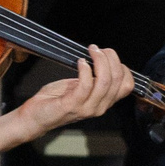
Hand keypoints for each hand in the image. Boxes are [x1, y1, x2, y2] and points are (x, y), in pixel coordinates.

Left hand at [13, 49, 134, 136]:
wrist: (36, 116)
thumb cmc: (57, 100)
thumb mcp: (82, 88)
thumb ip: (95, 78)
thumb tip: (102, 58)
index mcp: (104, 102)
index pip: (127, 85)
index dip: (122, 66)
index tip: (109, 55)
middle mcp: (100, 106)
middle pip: (117, 79)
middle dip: (110, 58)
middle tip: (97, 49)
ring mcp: (87, 108)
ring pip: (104, 81)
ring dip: (99, 60)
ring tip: (90, 50)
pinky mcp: (72, 105)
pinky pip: (85, 85)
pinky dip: (84, 69)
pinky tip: (80, 62)